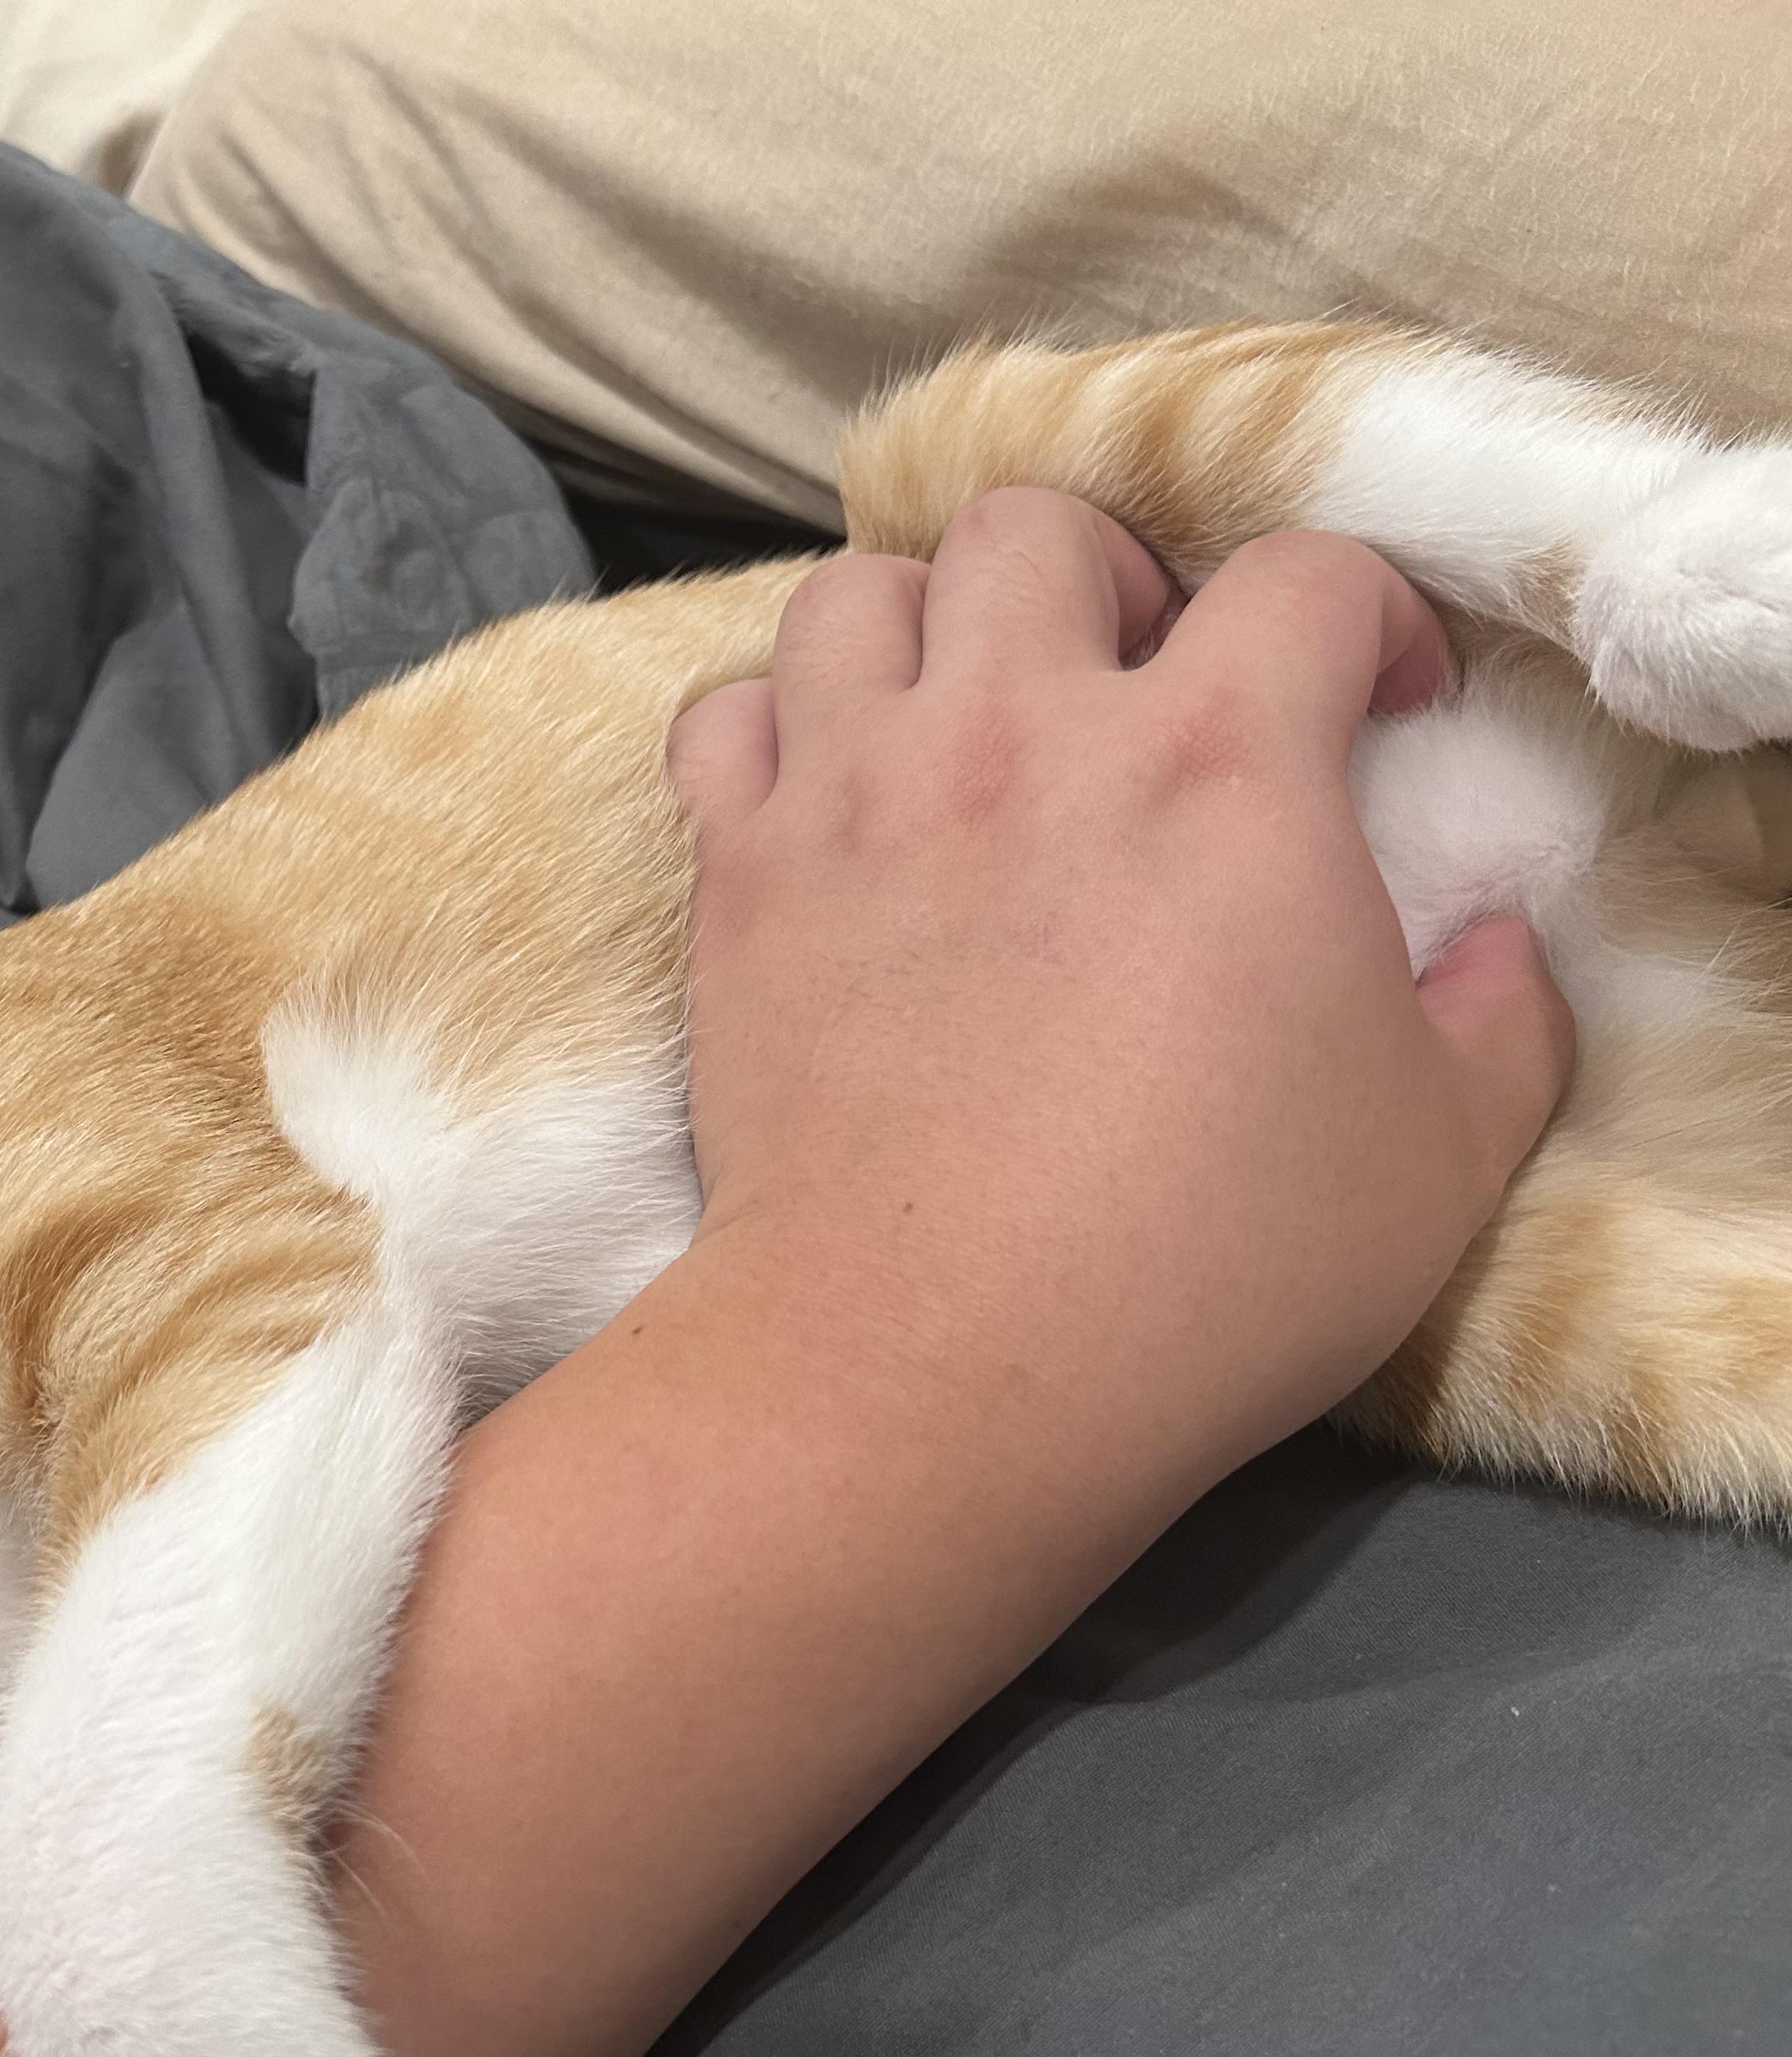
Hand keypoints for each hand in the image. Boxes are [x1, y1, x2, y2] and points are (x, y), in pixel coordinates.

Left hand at [662, 490, 1572, 1516]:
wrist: (936, 1360)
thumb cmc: (1201, 1267)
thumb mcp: (1438, 1156)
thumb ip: (1498, 1019)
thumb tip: (1494, 946)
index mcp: (1219, 764)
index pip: (1306, 573)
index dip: (1363, 615)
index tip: (1374, 699)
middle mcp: (1019, 733)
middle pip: (1041, 530)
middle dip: (1108, 583)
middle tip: (1135, 693)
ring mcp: (857, 792)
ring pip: (859, 593)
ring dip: (924, 630)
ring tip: (964, 720)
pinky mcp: (738, 876)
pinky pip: (724, 717)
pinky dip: (771, 728)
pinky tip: (822, 796)